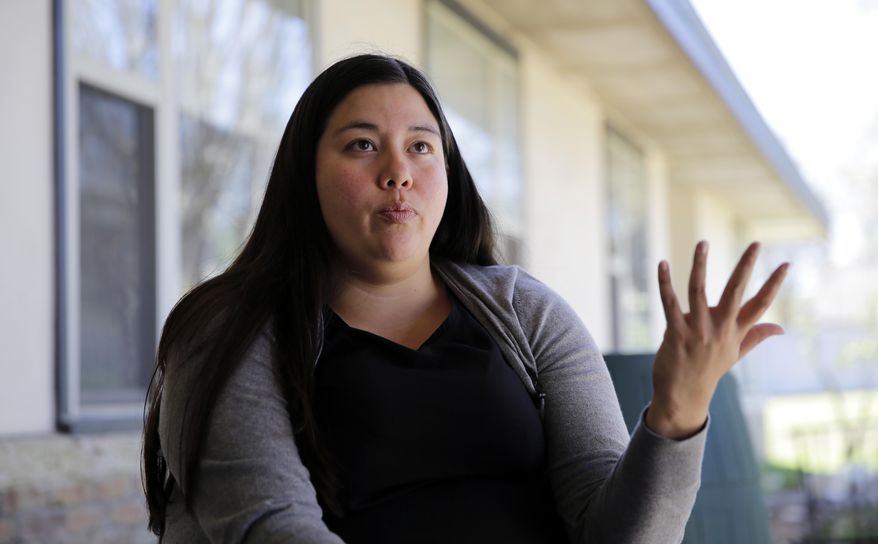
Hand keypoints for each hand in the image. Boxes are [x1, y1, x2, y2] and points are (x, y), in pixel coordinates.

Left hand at [645, 241, 789, 439]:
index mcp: (736, 332)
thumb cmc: (708, 370)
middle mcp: (720, 330)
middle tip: (756, 243)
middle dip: (746, 266)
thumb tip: (782, 328)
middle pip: (736, 293)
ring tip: (703, 243)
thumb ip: (756, 336)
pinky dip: (665, 283)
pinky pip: (670, 303)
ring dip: (700, 265)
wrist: (683, 396)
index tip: (787, 264)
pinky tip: (663, 264)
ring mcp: (698, 331)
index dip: (774, 284)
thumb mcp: (735, 354)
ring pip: (699, 291)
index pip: (760, 305)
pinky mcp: (676, 333)